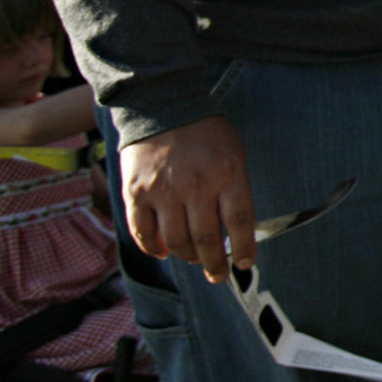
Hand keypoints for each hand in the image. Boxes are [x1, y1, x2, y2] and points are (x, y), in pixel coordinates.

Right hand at [121, 115, 256, 283]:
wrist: (163, 107)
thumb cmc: (205, 135)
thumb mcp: (234, 155)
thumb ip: (235, 191)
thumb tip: (235, 234)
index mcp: (228, 174)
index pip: (240, 223)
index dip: (243, 249)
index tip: (243, 265)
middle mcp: (196, 185)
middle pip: (207, 239)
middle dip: (214, 264)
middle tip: (218, 274)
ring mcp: (163, 190)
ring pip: (176, 242)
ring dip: (187, 258)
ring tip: (195, 260)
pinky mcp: (137, 193)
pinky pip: (143, 233)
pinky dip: (154, 249)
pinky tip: (164, 252)